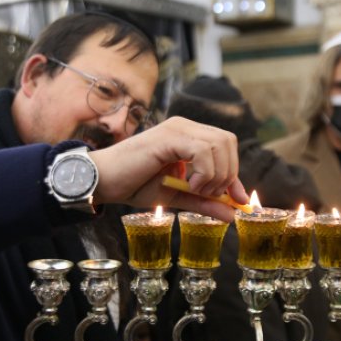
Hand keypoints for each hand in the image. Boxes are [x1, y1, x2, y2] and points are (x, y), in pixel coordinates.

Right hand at [89, 117, 247, 221]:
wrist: (103, 181)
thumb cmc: (134, 185)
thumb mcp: (177, 196)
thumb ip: (204, 202)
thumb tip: (232, 214)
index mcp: (188, 135)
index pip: (225, 146)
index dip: (235, 173)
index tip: (237, 200)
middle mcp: (185, 126)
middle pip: (227, 141)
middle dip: (227, 173)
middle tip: (208, 194)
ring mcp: (177, 128)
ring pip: (220, 144)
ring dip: (215, 174)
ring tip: (196, 190)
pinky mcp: (168, 136)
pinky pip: (202, 150)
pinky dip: (204, 171)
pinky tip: (189, 184)